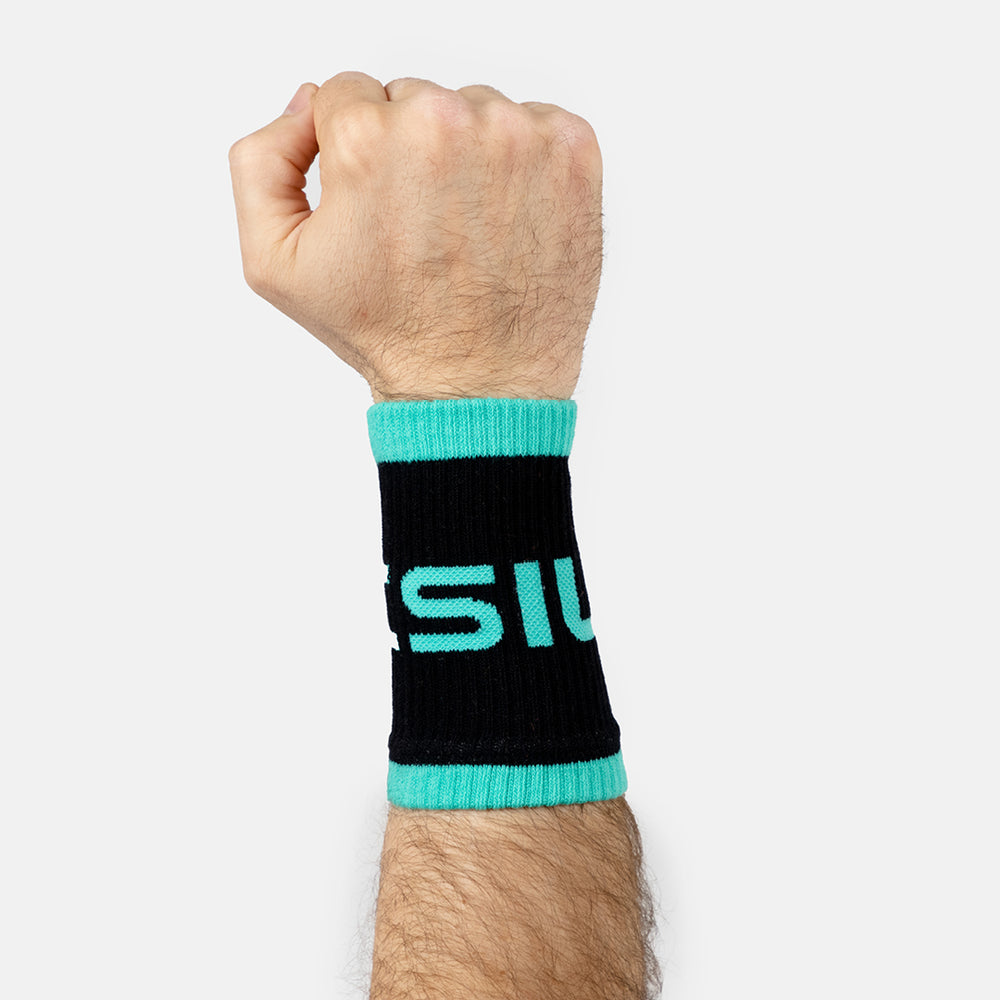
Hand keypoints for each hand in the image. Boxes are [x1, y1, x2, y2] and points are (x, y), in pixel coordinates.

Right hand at [229, 72, 603, 400]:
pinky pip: (533, 125)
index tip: (376, 208)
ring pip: (472, 111)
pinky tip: (506, 221)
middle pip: (411, 99)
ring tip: (466, 232)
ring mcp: (517, 135)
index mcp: (370, 140)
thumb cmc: (387, 331)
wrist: (480, 383)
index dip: (354, 158)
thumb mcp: (274, 264)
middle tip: (421, 228)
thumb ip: (259, 162)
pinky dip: (521, 166)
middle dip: (408, 154)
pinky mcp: (571, 151)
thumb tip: (304, 105)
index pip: (347, 95)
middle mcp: (445, 124)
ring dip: (466, 157)